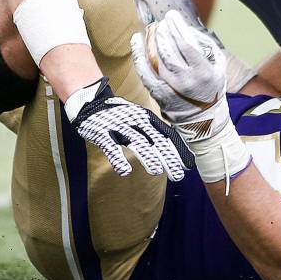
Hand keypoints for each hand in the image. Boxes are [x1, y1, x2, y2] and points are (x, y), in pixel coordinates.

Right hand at [65, 76, 186, 180]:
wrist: (91, 103)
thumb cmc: (121, 116)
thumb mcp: (141, 119)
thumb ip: (156, 133)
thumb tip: (175, 151)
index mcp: (148, 118)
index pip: (168, 135)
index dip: (179, 150)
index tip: (189, 166)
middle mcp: (136, 121)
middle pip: (156, 140)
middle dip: (169, 158)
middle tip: (178, 176)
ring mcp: (119, 126)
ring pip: (137, 142)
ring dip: (148, 157)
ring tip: (157, 171)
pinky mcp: (102, 133)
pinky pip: (111, 147)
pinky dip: (118, 159)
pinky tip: (124, 172)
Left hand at [130, 10, 229, 141]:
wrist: (202, 118)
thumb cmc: (211, 87)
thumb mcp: (218, 65)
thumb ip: (206, 45)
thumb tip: (186, 29)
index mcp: (203, 72)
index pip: (187, 44)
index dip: (178, 27)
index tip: (172, 15)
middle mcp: (185, 80)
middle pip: (169, 50)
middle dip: (163, 31)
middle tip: (161, 22)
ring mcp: (169, 87)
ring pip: (155, 58)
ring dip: (151, 39)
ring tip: (152, 28)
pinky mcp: (157, 93)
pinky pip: (144, 71)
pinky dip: (138, 54)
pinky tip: (136, 41)